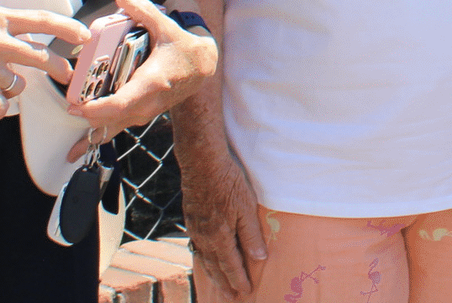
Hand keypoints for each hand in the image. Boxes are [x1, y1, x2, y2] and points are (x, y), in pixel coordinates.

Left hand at [67, 0, 219, 159]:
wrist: (204, 67)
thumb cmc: (184, 48)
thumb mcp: (166, 27)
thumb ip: (142, 11)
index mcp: (152, 82)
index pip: (122, 103)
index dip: (98, 108)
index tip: (78, 107)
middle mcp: (149, 102)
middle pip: (114, 119)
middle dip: (90, 119)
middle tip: (69, 111)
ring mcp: (147, 111)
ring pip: (117, 128)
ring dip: (94, 135)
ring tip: (71, 145)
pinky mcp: (144, 114)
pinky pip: (120, 128)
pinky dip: (102, 136)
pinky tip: (82, 148)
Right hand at [175, 130, 266, 300]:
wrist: (201, 161)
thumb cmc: (228, 182)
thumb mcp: (246, 207)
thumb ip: (252, 234)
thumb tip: (260, 258)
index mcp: (219, 237)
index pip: (231, 265)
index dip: (239, 279)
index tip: (245, 292)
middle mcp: (204, 237)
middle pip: (215, 266)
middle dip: (224, 282)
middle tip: (230, 297)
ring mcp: (195, 228)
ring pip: (204, 257)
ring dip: (212, 273)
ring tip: (217, 284)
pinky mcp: (191, 217)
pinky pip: (197, 245)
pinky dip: (202, 257)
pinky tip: (205, 256)